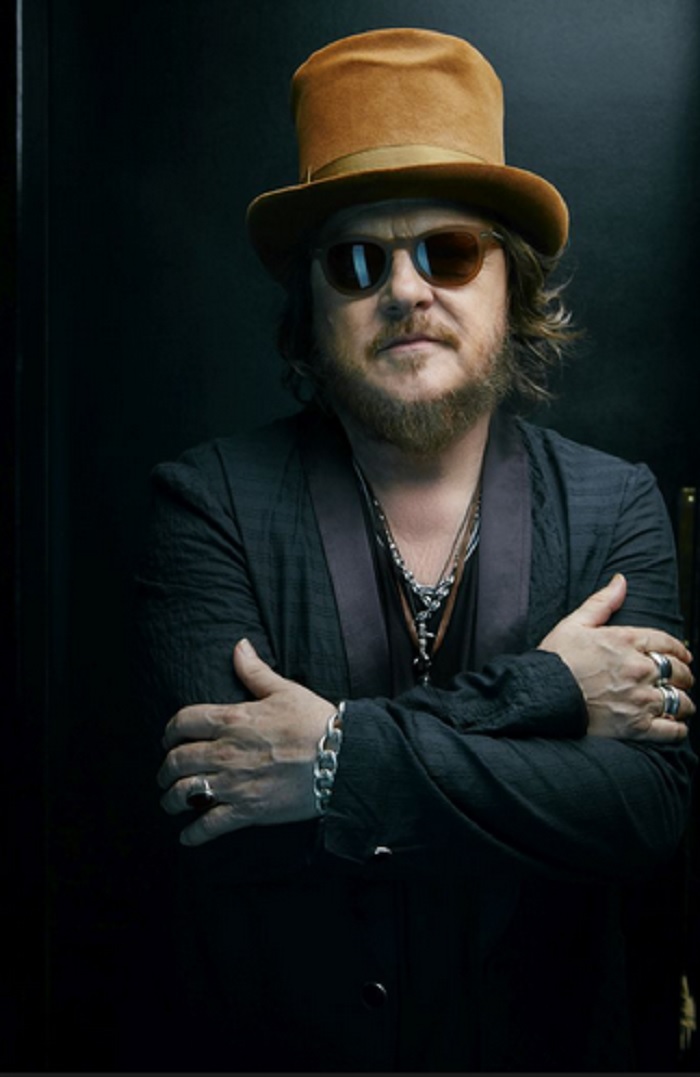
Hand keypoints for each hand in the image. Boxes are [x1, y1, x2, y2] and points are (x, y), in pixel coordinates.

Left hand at [157, 639, 334, 844]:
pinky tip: (187, 836)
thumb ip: (255, 671)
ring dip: (171, 800)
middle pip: (176, 761)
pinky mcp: (248, 811)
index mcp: (232, 719)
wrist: (343, 759)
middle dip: (165, 769)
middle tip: (166, 773)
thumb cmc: (315, 722)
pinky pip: (209, 826)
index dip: (169, 731)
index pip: (183, 722)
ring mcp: (234, 783)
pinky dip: (193, 834)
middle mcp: (226, 752)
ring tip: (171, 802)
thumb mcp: (284, 690)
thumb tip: (239, 646)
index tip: (168, 738)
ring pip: (184, 795)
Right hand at [538, 574, 694, 740]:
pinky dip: (677, 728)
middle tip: (682, 679)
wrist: (540, 696)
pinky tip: (674, 724)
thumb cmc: (554, 660)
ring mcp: (639, 699)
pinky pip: (671, 730)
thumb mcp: (575, 623)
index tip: (683, 656)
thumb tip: (621, 581)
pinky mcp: (636, 727)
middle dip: (684, 675)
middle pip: (678, 671)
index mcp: (626, 642)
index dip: (679, 650)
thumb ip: (602, 601)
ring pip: (680, 701)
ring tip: (679, 703)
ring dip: (683, 701)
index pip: (667, 643)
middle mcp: (638, 669)